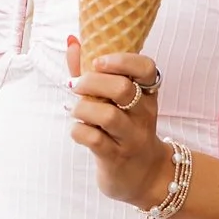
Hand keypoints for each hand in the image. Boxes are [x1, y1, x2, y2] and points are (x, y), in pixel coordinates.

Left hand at [66, 39, 170, 210]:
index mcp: (147, 95)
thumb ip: (92, 70)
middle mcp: (143, 115)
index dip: (123, 60)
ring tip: (77, 110)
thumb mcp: (116, 101)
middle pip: (123, 89)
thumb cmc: (124, 130)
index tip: (99, 61)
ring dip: (83, 108)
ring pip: (108, 115)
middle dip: (93, 82)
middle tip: (76, 85)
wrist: (145, 177)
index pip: (147, 68)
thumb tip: (72, 41)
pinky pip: (94, 140)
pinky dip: (78, 131)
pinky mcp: (116, 158)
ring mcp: (131, 138)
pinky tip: (78, 130)